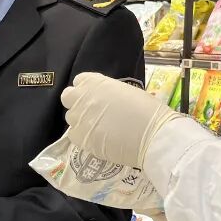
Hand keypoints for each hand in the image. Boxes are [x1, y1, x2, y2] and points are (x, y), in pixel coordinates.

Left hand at [61, 73, 180, 166]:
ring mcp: (79, 119)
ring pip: (71, 118)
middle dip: (77, 103)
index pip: (79, 81)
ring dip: (81, 121)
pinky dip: (83, 137)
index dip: (87, 89)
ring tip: (98, 128)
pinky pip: (74, 135)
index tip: (96, 97)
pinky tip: (97, 139)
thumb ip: (108, 93)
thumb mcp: (126, 91)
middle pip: (68, 97)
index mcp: (94, 82)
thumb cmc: (147, 109)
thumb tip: (105, 101)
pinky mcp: (81, 139)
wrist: (152, 134)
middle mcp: (81, 98)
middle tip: (93, 112)